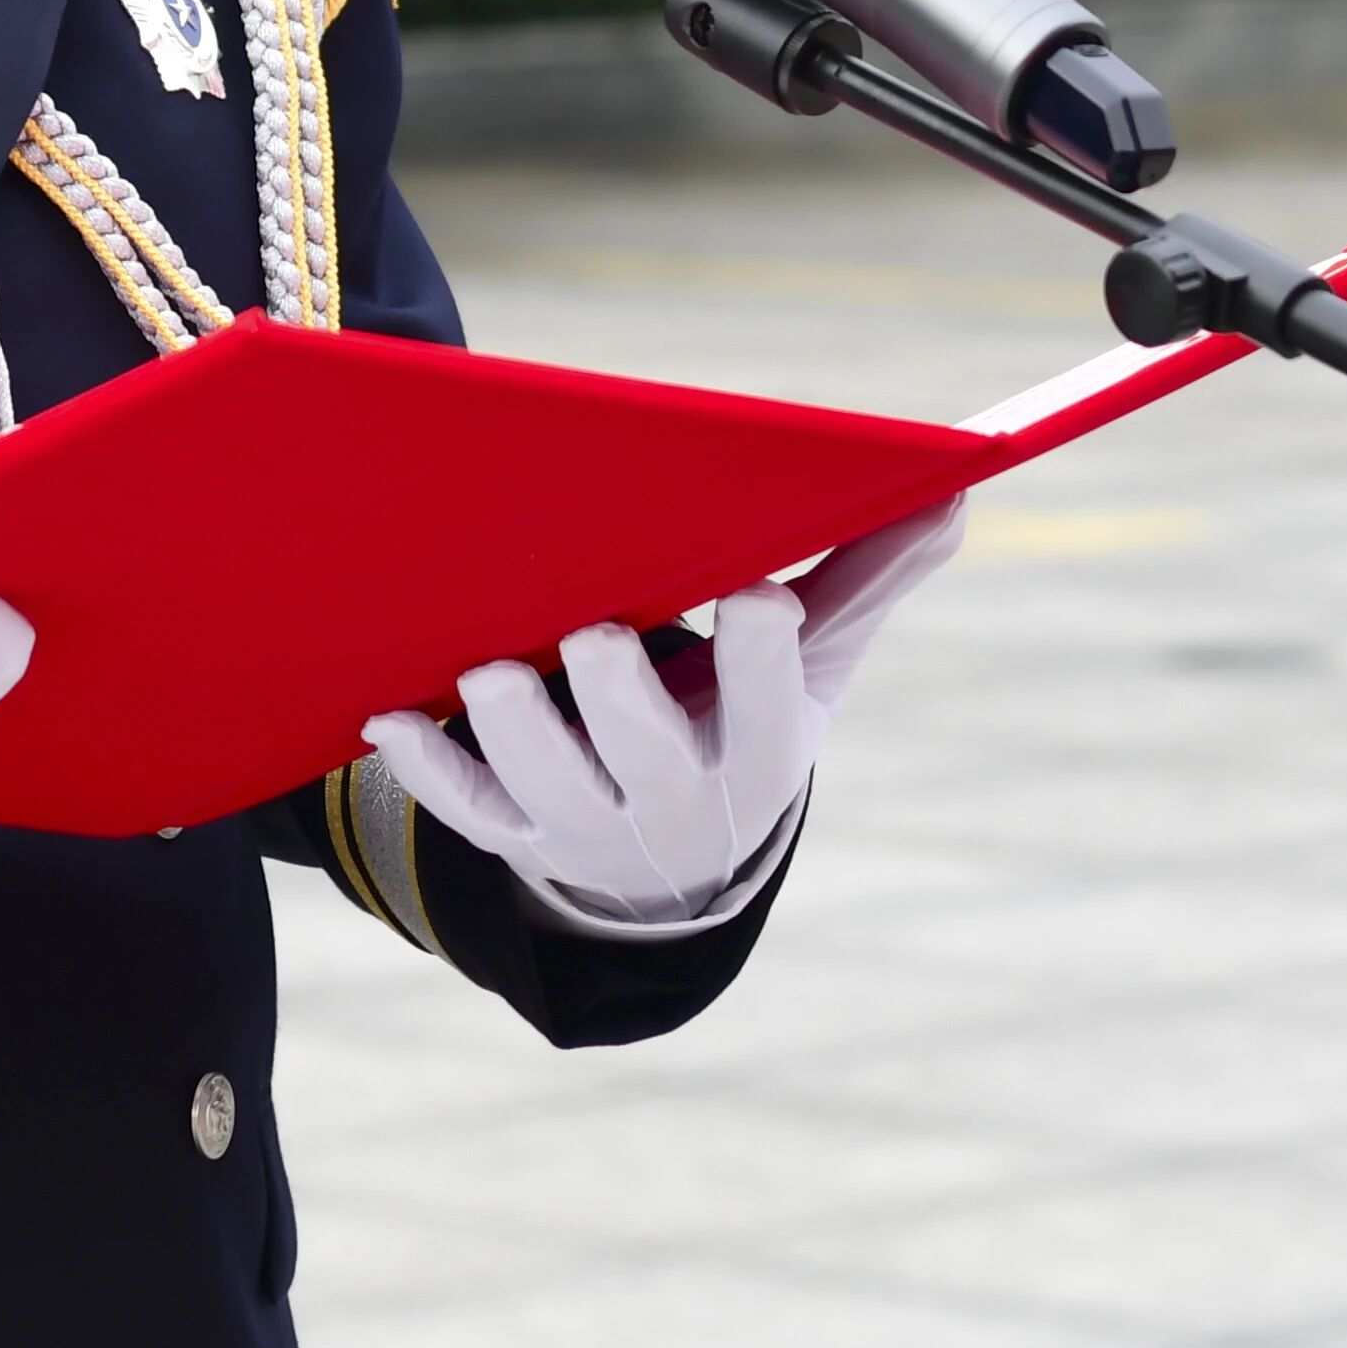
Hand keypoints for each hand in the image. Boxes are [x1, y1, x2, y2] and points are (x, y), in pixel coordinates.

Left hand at [367, 495, 965, 935]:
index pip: (769, 705)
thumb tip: (955, 487)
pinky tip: (391, 718)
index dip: (762, 658)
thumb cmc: (750, 718)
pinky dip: (430, 769)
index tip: (758, 599)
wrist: (680, 860)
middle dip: (622, 700)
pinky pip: (468, 811)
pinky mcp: (518, 833)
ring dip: (516, 735)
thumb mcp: (820, 665)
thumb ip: (870, 574)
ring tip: (488, 673)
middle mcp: (676, 801)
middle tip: (594, 638)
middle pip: (648, 754)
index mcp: (760, 750)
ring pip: (547, 786)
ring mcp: (590, 825)